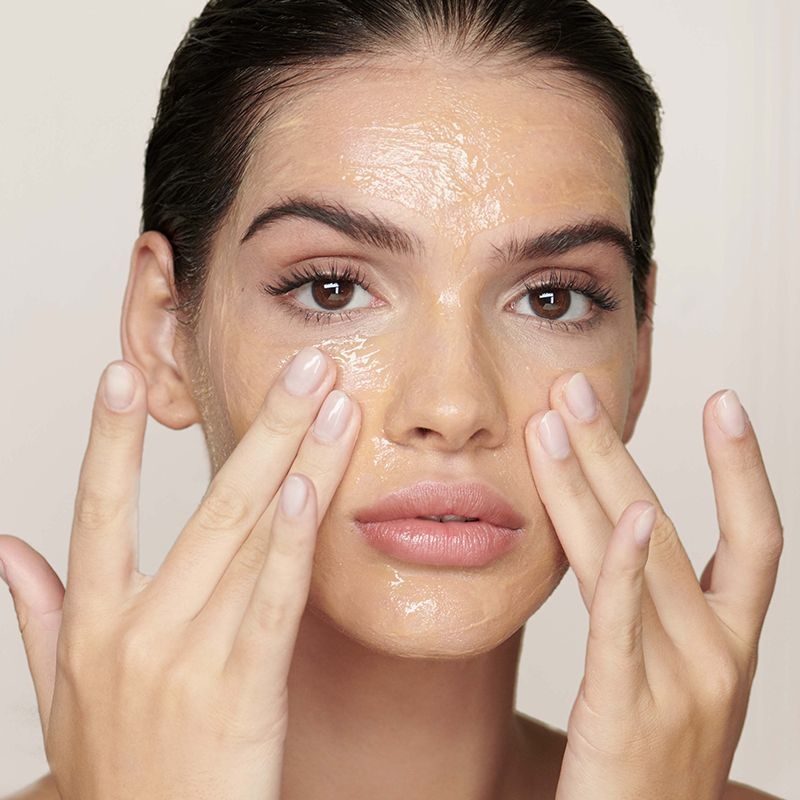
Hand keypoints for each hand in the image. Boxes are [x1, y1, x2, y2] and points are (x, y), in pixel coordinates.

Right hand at [0, 346, 359, 798]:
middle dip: (261, 425)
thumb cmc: (121, 771)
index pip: (98, 508)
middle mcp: (141, 628)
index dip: (110, 438)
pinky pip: (271, 603)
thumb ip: (40, 612)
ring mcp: (192, 658)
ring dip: (295, 462)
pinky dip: (290, 545)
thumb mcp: (62, 691)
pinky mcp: (243, 691)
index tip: (124, 371)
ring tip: (331, 403)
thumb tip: (5, 548)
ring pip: (250, 538)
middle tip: (302, 364)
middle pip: (209, 504)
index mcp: (96, 622)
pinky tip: (309, 490)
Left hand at [525, 372, 782, 799]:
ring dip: (591, 477)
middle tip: (579, 385)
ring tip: (554, 418)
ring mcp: (682, 682)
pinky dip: (622, 563)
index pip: (756, 539)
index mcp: (731, 645)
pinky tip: (618, 511)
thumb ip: (649, 614)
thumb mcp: (669, 680)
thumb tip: (619, 539)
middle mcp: (719, 655)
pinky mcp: (629, 709)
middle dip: (620, 449)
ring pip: (636, 555)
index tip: (723, 401)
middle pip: (670, 525)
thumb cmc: (647, 764)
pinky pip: (623, 621)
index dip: (743, 468)